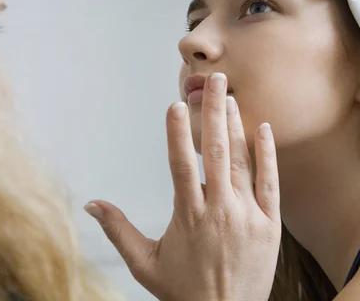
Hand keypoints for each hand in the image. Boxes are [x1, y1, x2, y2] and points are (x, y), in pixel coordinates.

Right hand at [84, 73, 280, 300]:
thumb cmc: (182, 292)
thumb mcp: (143, 263)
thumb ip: (117, 229)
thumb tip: (90, 203)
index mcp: (187, 217)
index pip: (180, 165)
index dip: (176, 132)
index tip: (174, 105)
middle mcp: (218, 211)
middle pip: (214, 152)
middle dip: (213, 112)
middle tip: (213, 80)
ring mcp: (247, 216)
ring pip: (241, 162)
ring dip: (235, 126)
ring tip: (231, 97)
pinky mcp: (270, 225)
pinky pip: (270, 183)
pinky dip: (267, 155)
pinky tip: (263, 129)